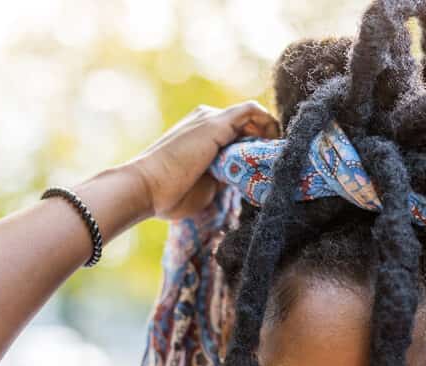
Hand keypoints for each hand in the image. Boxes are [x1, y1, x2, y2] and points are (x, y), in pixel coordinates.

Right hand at [126, 101, 279, 220]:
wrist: (146, 188)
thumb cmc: (170, 194)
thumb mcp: (207, 184)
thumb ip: (225, 174)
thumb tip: (243, 176)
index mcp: (201, 133)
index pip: (238, 131)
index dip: (257, 144)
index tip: (269, 164)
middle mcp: (205, 119)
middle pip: (248, 122)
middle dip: (267, 139)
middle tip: (279, 162)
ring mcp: (210, 118)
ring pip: (252, 115)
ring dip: (270, 133)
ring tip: (278, 156)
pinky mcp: (216, 123)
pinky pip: (252, 112)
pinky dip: (268, 124)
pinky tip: (273, 144)